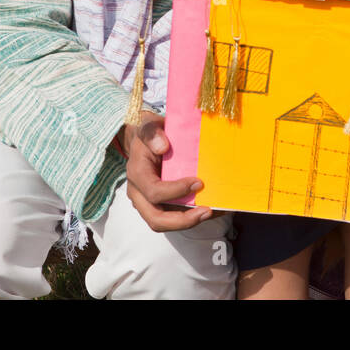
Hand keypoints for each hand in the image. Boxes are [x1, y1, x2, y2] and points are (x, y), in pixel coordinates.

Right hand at [120, 110, 214, 231]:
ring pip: (165, 223)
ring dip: (189, 222)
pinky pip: (173, 218)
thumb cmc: (151, 133)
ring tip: (212, 212)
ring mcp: (147, 202)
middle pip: (156, 219)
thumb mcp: (149, 126)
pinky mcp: (159, 205)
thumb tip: (162, 146)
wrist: (147, 140)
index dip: (176, 191)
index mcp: (137, 174)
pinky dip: (192, 217)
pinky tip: (212, 209)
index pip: (154, 192)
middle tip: (207, 211)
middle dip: (183, 220)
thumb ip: (152, 133)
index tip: (198, 183)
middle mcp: (139, 193)